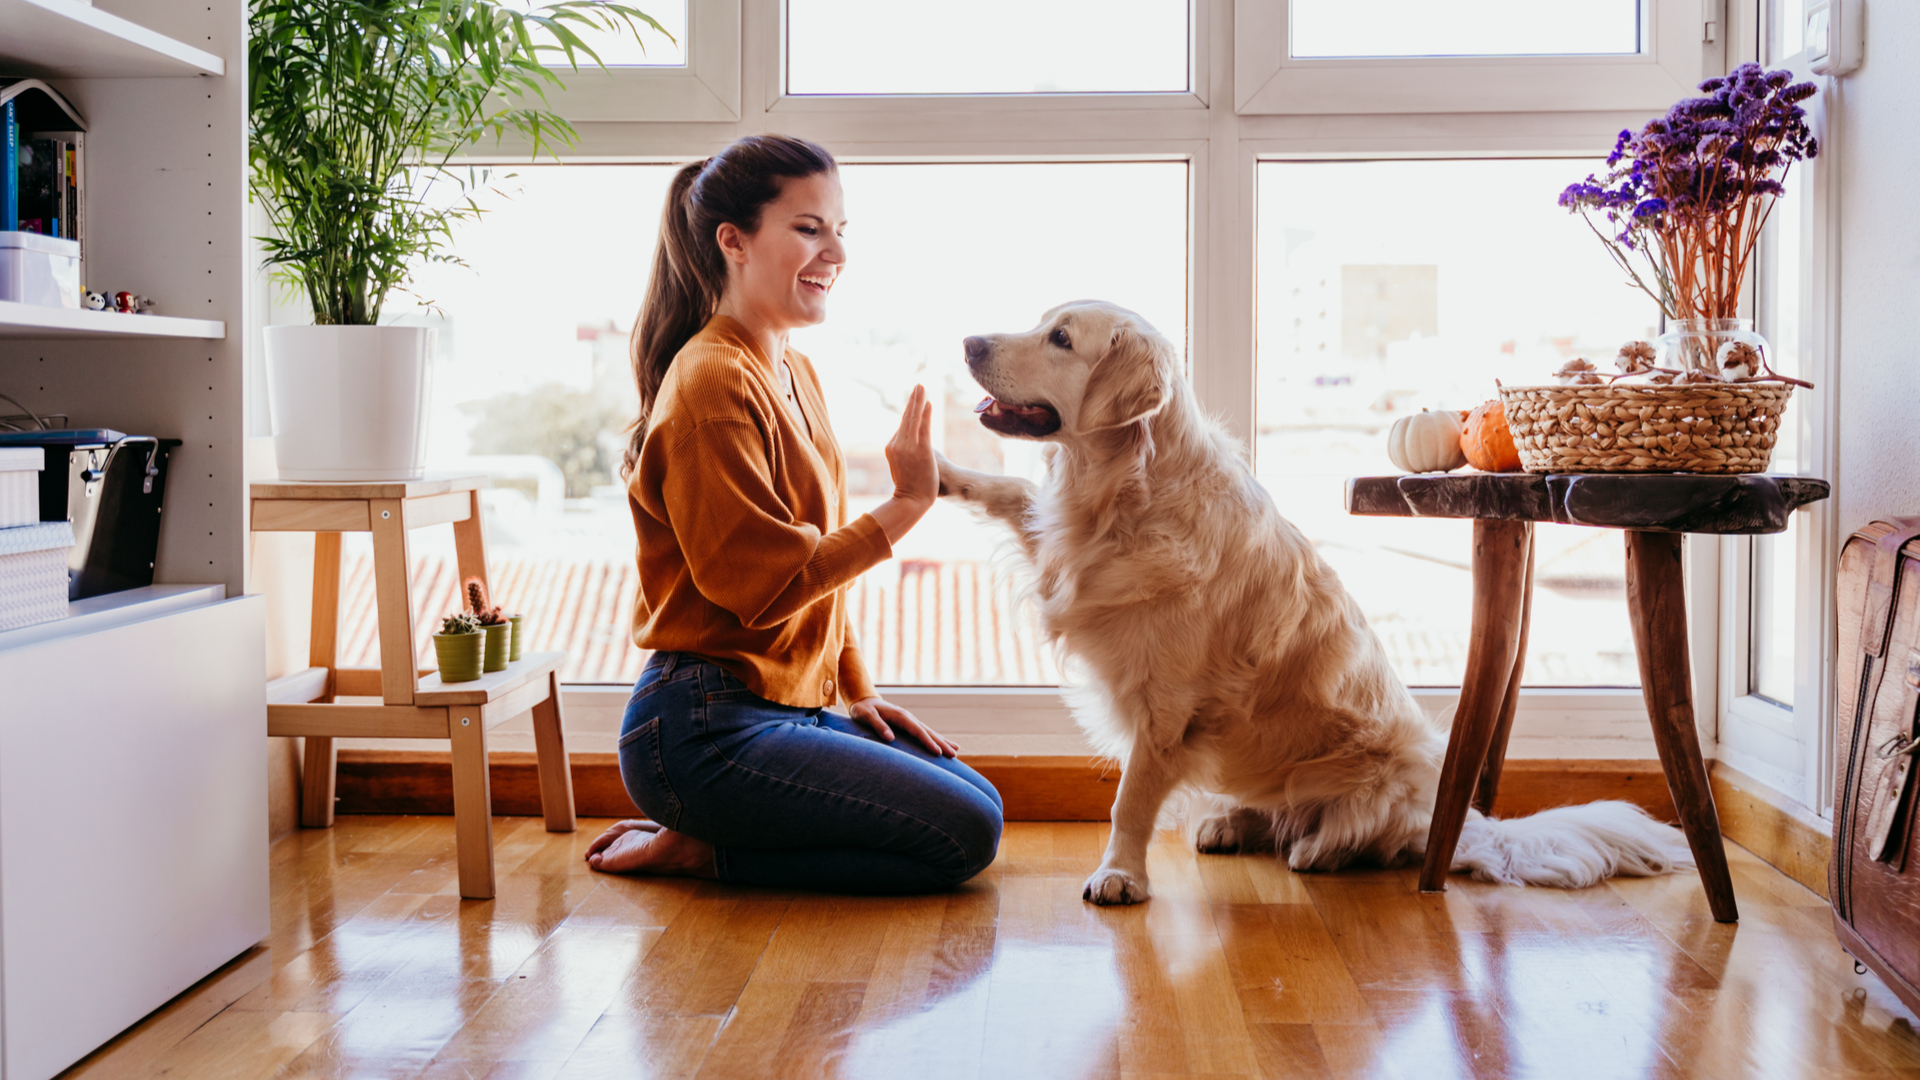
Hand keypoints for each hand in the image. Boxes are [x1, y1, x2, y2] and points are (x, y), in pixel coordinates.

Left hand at [849, 695, 959, 757]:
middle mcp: (908, 717)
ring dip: (942, 741)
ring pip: (929, 732)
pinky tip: (943, 744)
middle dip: (942, 743)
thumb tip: (891, 738)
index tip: (938, 752)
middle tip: (954, 755)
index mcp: (900, 716)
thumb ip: (878, 726)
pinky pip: (924, 732)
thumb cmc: (863, 710)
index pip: (918, 731)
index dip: (928, 742)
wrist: (863, 700)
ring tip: (955, 751)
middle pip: (928, 731)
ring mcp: (910, 720)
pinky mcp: (908, 724)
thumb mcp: (866, 716)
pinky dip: (935, 738)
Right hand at [886, 384, 937, 508]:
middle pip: (906, 417)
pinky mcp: (921, 450)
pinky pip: (924, 428)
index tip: (917, 400)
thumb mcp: (902, 466)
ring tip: (922, 387)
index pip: (902, 427)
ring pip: (913, 419)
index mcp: (891, 447)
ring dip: (918, 401)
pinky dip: (926, 414)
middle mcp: (897, 444)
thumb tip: (911, 445)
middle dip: (913, 399)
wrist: (911, 501)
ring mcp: (908, 447)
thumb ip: (904, 452)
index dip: (911, 413)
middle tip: (918, 385)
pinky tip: (929, 403)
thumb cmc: (909, 487)